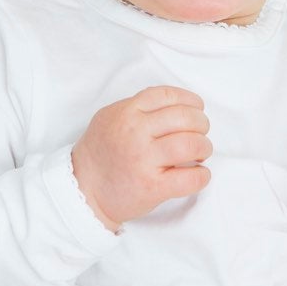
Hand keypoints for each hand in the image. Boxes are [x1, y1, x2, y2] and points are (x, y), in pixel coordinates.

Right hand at [72, 86, 212, 230]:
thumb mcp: (110, 117)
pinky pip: (190, 178)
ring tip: (200, 154)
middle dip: (201, 124)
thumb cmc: (100, 153)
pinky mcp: (152, 187)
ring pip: (191, 144)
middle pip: (185, 118)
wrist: (82, 190)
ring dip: (204, 148)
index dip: (190, 101)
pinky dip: (201, 176)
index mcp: (127, 112)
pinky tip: (198, 174)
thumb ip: (138, 107)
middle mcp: (135, 133)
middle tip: (200, 133)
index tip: (197, 109)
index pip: (168, 96)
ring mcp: (143, 160)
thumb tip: (176, 106)